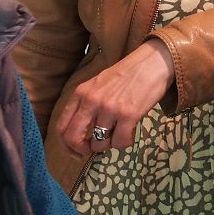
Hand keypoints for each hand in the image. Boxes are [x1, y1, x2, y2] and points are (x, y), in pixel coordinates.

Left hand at [55, 39, 175, 155]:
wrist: (152, 63)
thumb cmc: (126, 75)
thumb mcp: (97, 85)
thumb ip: (86, 105)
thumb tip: (82, 134)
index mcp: (81, 93)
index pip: (61, 126)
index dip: (66, 145)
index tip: (76, 151)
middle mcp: (92, 100)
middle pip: (73, 138)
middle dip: (82, 150)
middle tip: (93, 149)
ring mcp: (109, 108)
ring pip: (99, 143)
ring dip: (108, 144)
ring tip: (118, 132)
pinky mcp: (128, 115)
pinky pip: (120, 142)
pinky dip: (124, 142)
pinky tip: (130, 132)